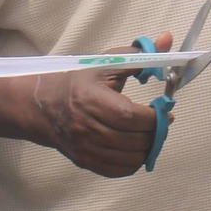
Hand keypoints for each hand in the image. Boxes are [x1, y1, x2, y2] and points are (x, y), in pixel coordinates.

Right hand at [32, 29, 173, 177]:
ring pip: (130, 158)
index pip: (129, 116)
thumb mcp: (106, 64)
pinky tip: (137, 147)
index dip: (153, 117)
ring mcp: (85, 148)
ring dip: (148, 147)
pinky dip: (134, 162)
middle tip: (161, 122)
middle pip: (133, 140)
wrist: (43, 107)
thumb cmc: (78, 83)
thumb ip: (140, 56)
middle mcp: (86, 127)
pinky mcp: (85, 161)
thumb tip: (167, 40)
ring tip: (150, 134)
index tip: (164, 110)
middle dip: (155, 132)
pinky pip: (119, 170)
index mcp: (90, 99)